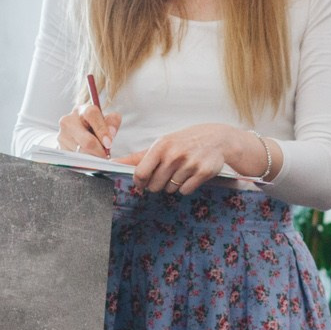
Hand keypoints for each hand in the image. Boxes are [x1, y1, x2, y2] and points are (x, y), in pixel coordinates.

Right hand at [57, 103, 121, 156]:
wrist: (77, 132)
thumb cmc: (95, 125)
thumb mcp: (106, 120)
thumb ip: (113, 122)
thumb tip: (110, 133)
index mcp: (82, 110)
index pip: (92, 115)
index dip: (102, 130)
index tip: (108, 143)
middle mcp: (68, 120)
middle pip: (87, 141)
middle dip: (99, 151)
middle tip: (106, 155)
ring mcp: (62, 135)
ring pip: (82, 153)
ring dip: (93, 157)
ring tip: (97, 155)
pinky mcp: (59, 148)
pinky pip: (76, 160)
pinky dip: (85, 162)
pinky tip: (88, 158)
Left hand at [119, 123, 252, 193]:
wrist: (216, 138)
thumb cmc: (183, 142)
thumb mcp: (161, 144)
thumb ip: (138, 157)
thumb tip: (113, 163)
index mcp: (161, 146)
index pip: (141, 174)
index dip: (140, 182)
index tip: (143, 182)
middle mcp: (174, 155)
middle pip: (155, 186)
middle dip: (157, 184)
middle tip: (166, 174)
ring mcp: (190, 164)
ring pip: (170, 190)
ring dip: (172, 185)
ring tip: (181, 171)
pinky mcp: (203, 172)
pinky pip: (185, 191)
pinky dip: (186, 187)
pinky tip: (190, 175)